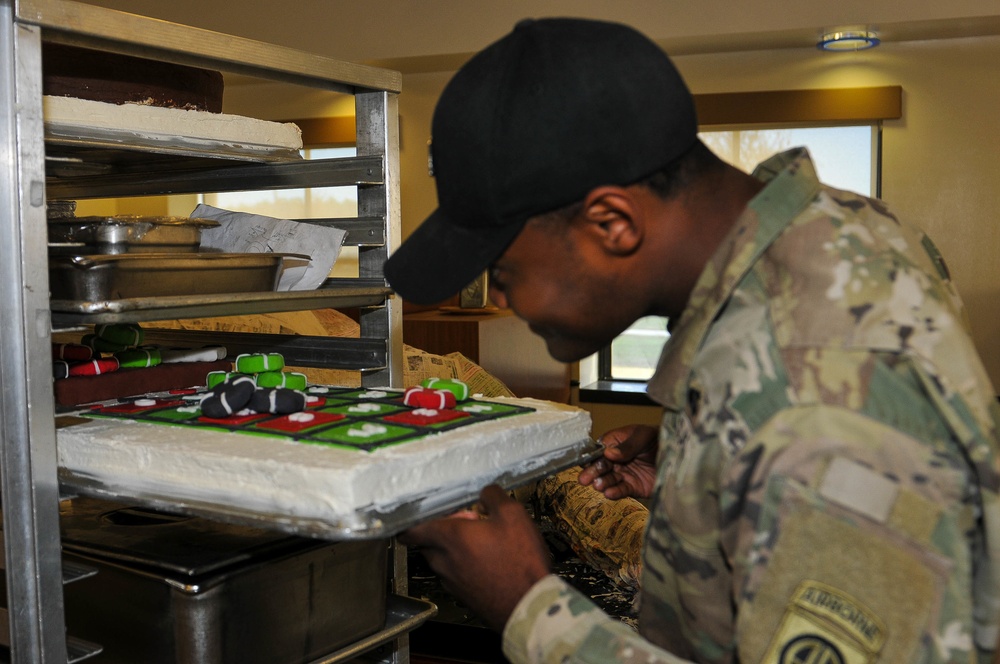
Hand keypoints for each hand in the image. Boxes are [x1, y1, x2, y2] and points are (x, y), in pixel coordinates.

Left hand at [399, 484, 550, 631]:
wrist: (528, 606)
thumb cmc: (520, 564)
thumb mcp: (513, 515)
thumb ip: (493, 496)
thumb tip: (486, 492)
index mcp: (450, 538)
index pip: (412, 530)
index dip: (413, 521)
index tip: (421, 515)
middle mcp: (445, 561)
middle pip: (427, 543)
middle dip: (440, 531)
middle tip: (465, 523)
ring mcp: (453, 582)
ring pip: (441, 560)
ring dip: (452, 549)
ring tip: (480, 542)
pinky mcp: (464, 596)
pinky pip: (454, 576)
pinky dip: (462, 566)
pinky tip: (486, 562)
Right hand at [578, 424, 657, 499]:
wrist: (679, 455)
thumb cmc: (658, 439)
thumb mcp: (643, 436)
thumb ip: (627, 445)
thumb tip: (608, 452)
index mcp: (615, 443)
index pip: (599, 451)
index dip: (592, 458)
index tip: (586, 463)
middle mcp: (616, 460)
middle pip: (601, 466)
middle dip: (592, 472)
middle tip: (584, 479)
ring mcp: (624, 474)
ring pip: (609, 480)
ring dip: (602, 483)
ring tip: (598, 485)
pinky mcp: (633, 487)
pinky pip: (621, 490)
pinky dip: (615, 492)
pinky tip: (609, 493)